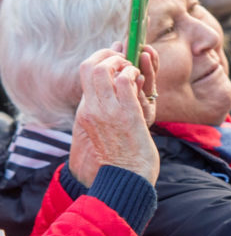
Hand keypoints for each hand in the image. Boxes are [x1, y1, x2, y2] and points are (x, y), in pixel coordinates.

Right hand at [68, 44, 159, 186]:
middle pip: (88, 65)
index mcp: (85, 113)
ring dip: (123, 62)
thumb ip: (109, 111)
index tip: (116, 57)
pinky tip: (141, 80)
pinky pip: (125, 80)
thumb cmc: (119, 161)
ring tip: (134, 70)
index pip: (85, 75)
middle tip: (125, 58)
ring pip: (104, 68)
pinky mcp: (125, 114)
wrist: (123, 182)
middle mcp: (91, 109)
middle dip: (108, 54)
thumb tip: (122, 90)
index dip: (101, 60)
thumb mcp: (107, 133)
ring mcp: (106, 110)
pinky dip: (134, 73)